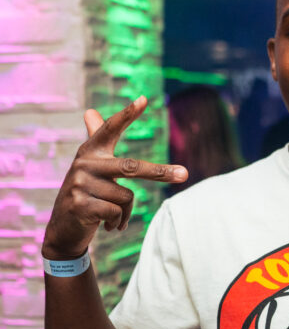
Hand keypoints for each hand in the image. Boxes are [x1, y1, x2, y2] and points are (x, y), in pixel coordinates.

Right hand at [42, 97, 187, 259]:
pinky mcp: (81, 205)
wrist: (63, 229)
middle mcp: (84, 163)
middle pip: (131, 167)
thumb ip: (95, 140)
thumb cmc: (85, 194)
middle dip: (160, 172)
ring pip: (126, 197)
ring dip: (125, 213)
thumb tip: (90, 111)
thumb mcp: (90, 168)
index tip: (143, 99)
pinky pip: (117, 213)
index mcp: (90, 151)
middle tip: (185, 174)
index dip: (127, 115)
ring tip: (111, 217)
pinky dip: (118, 223)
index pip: (110, 129)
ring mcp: (80, 184)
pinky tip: (106, 226)